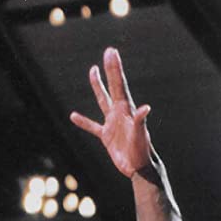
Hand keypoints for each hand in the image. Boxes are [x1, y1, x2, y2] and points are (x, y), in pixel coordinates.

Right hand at [70, 46, 151, 178]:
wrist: (139, 168)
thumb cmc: (142, 151)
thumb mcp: (140, 135)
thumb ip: (140, 121)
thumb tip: (146, 108)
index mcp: (126, 109)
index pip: (119, 84)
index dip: (114, 68)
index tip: (111, 52)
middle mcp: (119, 113)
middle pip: (112, 87)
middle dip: (109, 70)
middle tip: (108, 52)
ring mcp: (112, 123)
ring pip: (102, 100)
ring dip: (98, 86)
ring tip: (93, 71)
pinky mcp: (106, 136)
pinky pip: (92, 126)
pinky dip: (83, 122)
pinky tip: (74, 116)